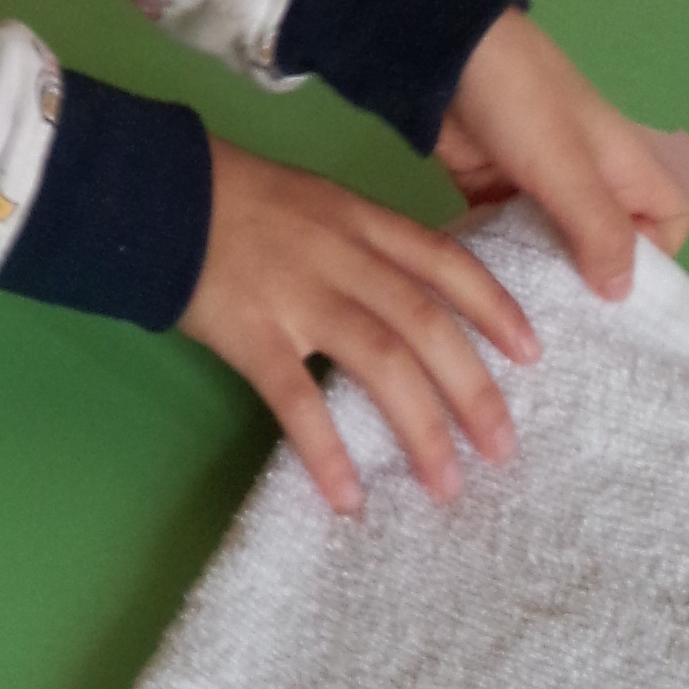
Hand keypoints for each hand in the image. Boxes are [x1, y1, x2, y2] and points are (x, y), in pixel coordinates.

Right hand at [179, 137, 542, 513]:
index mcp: (360, 219)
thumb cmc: (237, 199)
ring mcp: (298, 294)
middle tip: (503, 449)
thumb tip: (412, 304)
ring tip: (446, 484)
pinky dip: (327, 450)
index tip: (533, 354)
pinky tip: (347, 496)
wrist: (155, 192)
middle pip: (427, 324)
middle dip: (474, 390)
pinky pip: (297, 399)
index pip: (446, 262)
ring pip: (381, 362)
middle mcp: (343, 256)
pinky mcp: (252, 332)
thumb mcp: (316, 202)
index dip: (495, 308)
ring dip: (421, 428)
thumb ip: (363, 245)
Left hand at [435, 10, 688, 298]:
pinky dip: (504, 260)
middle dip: (592, 285)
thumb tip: (623, 294)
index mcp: (626, 167)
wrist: (442, 54)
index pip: (668, 224)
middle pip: (609, 245)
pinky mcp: (494, 190)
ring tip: (526, 325)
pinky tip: (485, 296)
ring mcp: (541, 185)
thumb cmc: (522, 102)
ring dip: (544, 278)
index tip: (617, 293)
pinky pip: (510, 238)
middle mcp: (591, 180)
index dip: (656, 259)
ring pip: (557, 247)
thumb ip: (600, 230)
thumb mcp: (568, 168)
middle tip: (567, 331)